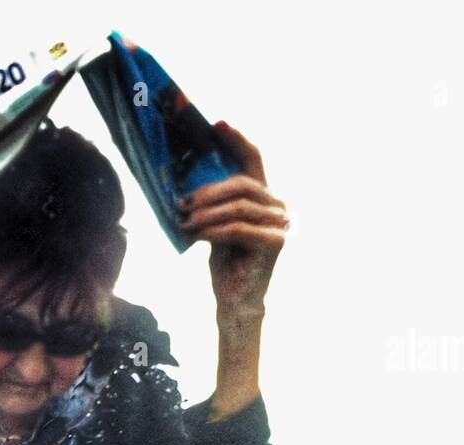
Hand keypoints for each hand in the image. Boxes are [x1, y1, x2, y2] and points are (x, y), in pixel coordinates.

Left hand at [177, 121, 287, 318]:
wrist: (236, 301)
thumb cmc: (226, 264)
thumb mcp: (216, 225)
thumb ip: (212, 203)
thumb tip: (184, 183)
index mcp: (265, 197)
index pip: (254, 160)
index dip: (237, 140)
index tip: (216, 124)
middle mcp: (279, 207)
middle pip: (243, 183)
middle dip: (208, 190)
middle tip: (181, 202)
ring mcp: (281, 224)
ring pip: (239, 206)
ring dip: (206, 212)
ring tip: (183, 221)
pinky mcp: (275, 244)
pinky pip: (238, 228)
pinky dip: (213, 230)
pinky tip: (195, 235)